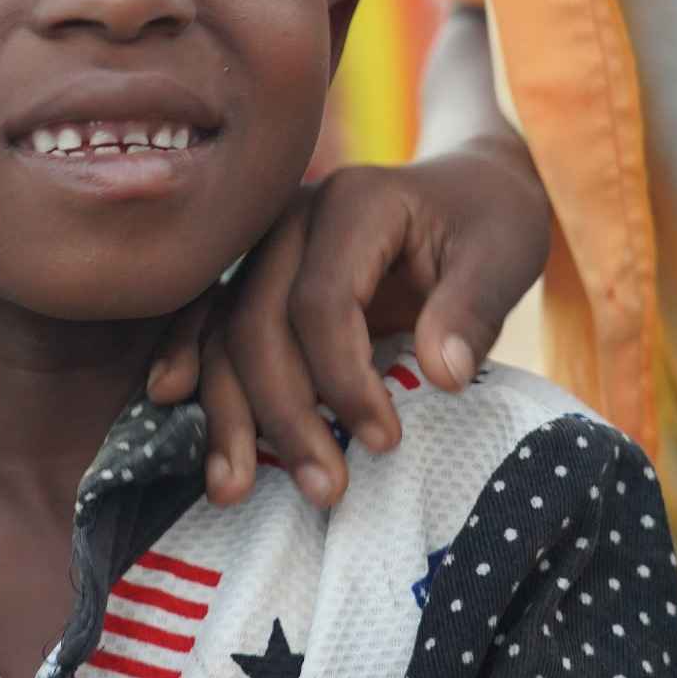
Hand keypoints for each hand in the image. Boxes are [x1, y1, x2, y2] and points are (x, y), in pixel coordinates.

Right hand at [150, 144, 550, 508]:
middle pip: (259, 322)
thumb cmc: (488, 222)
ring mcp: (266, 246)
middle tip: (325, 490)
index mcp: (355, 203)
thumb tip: (442, 376)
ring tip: (234, 490)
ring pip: (225, 331)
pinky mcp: (258, 276)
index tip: (386, 442)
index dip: (344, 380)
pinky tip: (172, 402)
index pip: (321, 300)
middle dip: (286, 415)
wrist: (462, 187)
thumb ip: (473, 310)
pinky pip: (211, 321)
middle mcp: (294, 218)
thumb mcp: (504, 252)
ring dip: (228, 412)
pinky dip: (189, 360)